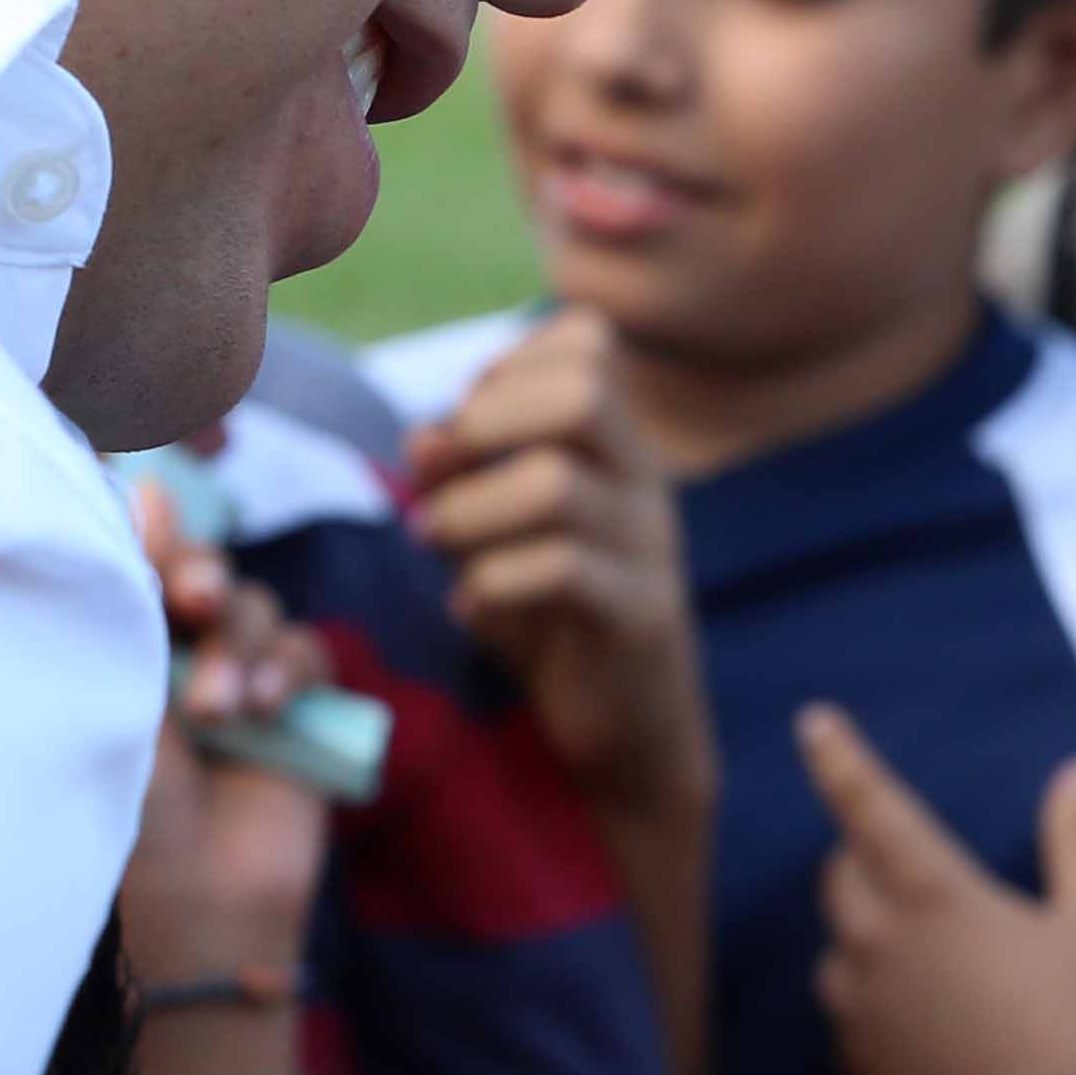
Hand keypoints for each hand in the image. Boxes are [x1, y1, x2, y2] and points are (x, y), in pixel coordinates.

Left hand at [117, 484, 332, 980]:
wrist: (192, 899)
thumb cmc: (122, 806)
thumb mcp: (112, 684)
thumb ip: (130, 588)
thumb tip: (144, 484)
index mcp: (105, 642)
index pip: (133, 554)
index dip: (152, 529)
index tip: (147, 517)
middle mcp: (167, 652)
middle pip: (199, 565)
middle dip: (200, 575)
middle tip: (193, 602)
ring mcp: (234, 677)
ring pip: (256, 607)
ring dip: (242, 644)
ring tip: (217, 711)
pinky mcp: (293, 707)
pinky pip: (307, 650)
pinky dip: (288, 670)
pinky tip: (263, 714)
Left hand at [416, 308, 713, 829]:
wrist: (631, 734)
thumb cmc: (555, 622)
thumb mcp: (498, 532)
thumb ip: (462, 475)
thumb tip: (424, 436)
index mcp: (618, 447)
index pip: (587, 339)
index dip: (505, 364)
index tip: (467, 429)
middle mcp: (646, 484)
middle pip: (583, 390)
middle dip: (486, 421)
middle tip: (441, 479)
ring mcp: (651, 549)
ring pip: (557, 483)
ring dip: (468, 511)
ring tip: (434, 545)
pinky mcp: (641, 619)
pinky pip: (563, 572)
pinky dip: (491, 585)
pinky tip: (471, 612)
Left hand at [804, 705, 1075, 1074]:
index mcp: (934, 896)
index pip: (871, 807)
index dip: (840, 759)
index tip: (813, 722)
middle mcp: (881, 946)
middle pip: (841, 878)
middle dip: (863, 859)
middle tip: (906, 866)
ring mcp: (864, 1013)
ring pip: (838, 952)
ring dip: (865, 937)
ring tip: (920, 955)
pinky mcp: (864, 1070)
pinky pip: (850, 1021)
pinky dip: (873, 1007)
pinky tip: (921, 1023)